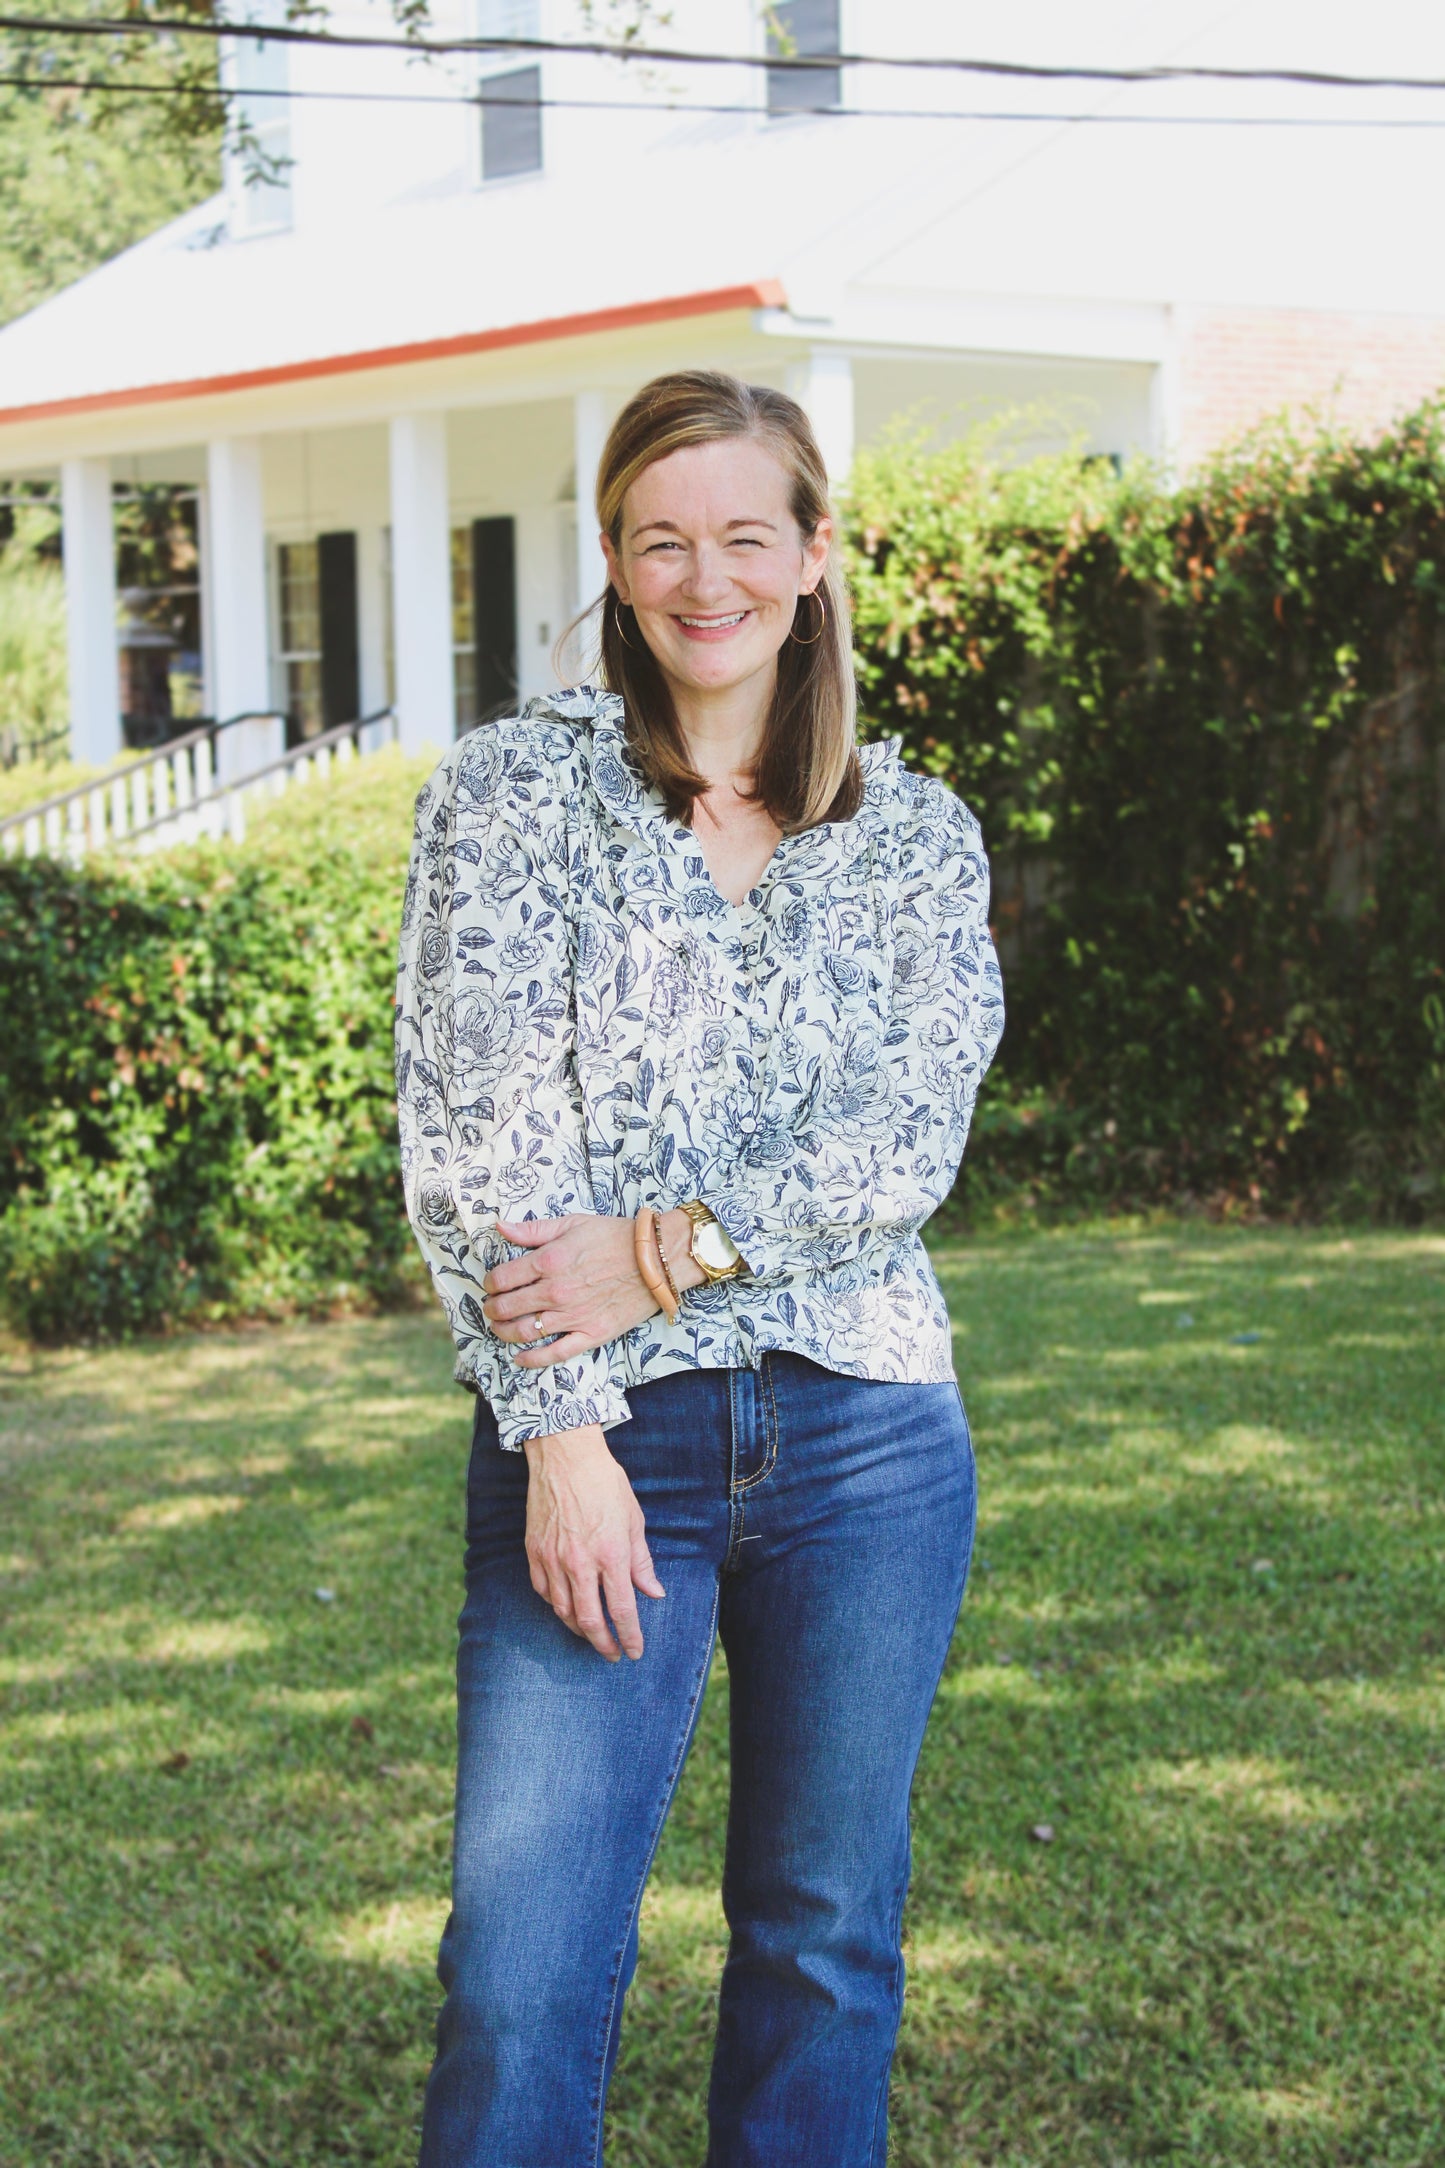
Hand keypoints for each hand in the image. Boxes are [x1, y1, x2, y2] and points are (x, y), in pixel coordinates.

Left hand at [484, 1211, 704, 1368]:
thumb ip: (533, 1230)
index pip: (501, 1279)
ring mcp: (572, 1316)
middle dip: (491, 1309)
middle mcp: (555, 1292)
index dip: (489, 1283)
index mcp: (547, 1261)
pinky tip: (520, 1358)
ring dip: (504, 1332)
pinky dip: (532, 1359)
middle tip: (490, 1308)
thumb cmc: (615, 1237)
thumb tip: (500, 1227)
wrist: (657, 1259)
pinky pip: (555, 1353)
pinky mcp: (591, 1334)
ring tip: (499, 1328)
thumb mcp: (572, 1224)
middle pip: (506, 1307)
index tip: (490, 1285)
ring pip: (524, 1331)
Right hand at [524, 1423, 663, 1659]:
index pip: (622, 1610)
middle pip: (589, 1621)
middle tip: (612, 1654)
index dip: (630, 1636)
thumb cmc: (605, 1484)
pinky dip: (556, 1606)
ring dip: (579, 1630)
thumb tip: (654, 1592)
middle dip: (603, 1644)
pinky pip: (543, 1591)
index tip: (635, 1651)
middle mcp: (580, 1562)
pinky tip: (567, 1607)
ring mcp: (553, 1559)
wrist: (564, 1456)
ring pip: (563, 1611)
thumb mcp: (633, 1520)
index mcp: (611, 1554)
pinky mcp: (534, 1551)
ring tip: (592, 1634)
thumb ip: (642, 1561)